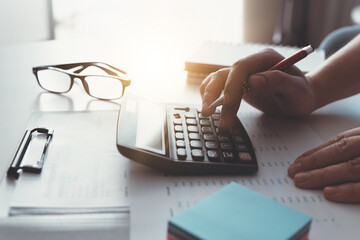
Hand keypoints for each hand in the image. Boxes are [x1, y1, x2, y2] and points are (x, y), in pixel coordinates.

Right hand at [200, 49, 315, 130]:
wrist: (300, 98)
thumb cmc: (302, 94)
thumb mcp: (298, 90)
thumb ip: (279, 82)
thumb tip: (253, 80)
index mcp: (266, 59)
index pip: (241, 68)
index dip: (232, 86)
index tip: (230, 105)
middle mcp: (252, 64)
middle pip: (226, 74)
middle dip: (216, 94)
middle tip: (211, 114)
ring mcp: (244, 74)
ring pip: (218, 79)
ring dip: (209, 95)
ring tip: (207, 113)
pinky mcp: (238, 84)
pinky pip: (219, 85)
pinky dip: (210, 95)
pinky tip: (209, 106)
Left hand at [288, 128, 359, 202]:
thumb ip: (352, 150)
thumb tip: (321, 164)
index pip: (340, 141)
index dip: (317, 152)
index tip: (297, 161)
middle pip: (342, 151)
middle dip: (314, 161)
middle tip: (292, 172)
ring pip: (351, 166)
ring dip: (324, 174)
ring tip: (302, 181)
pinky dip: (348, 190)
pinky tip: (329, 193)